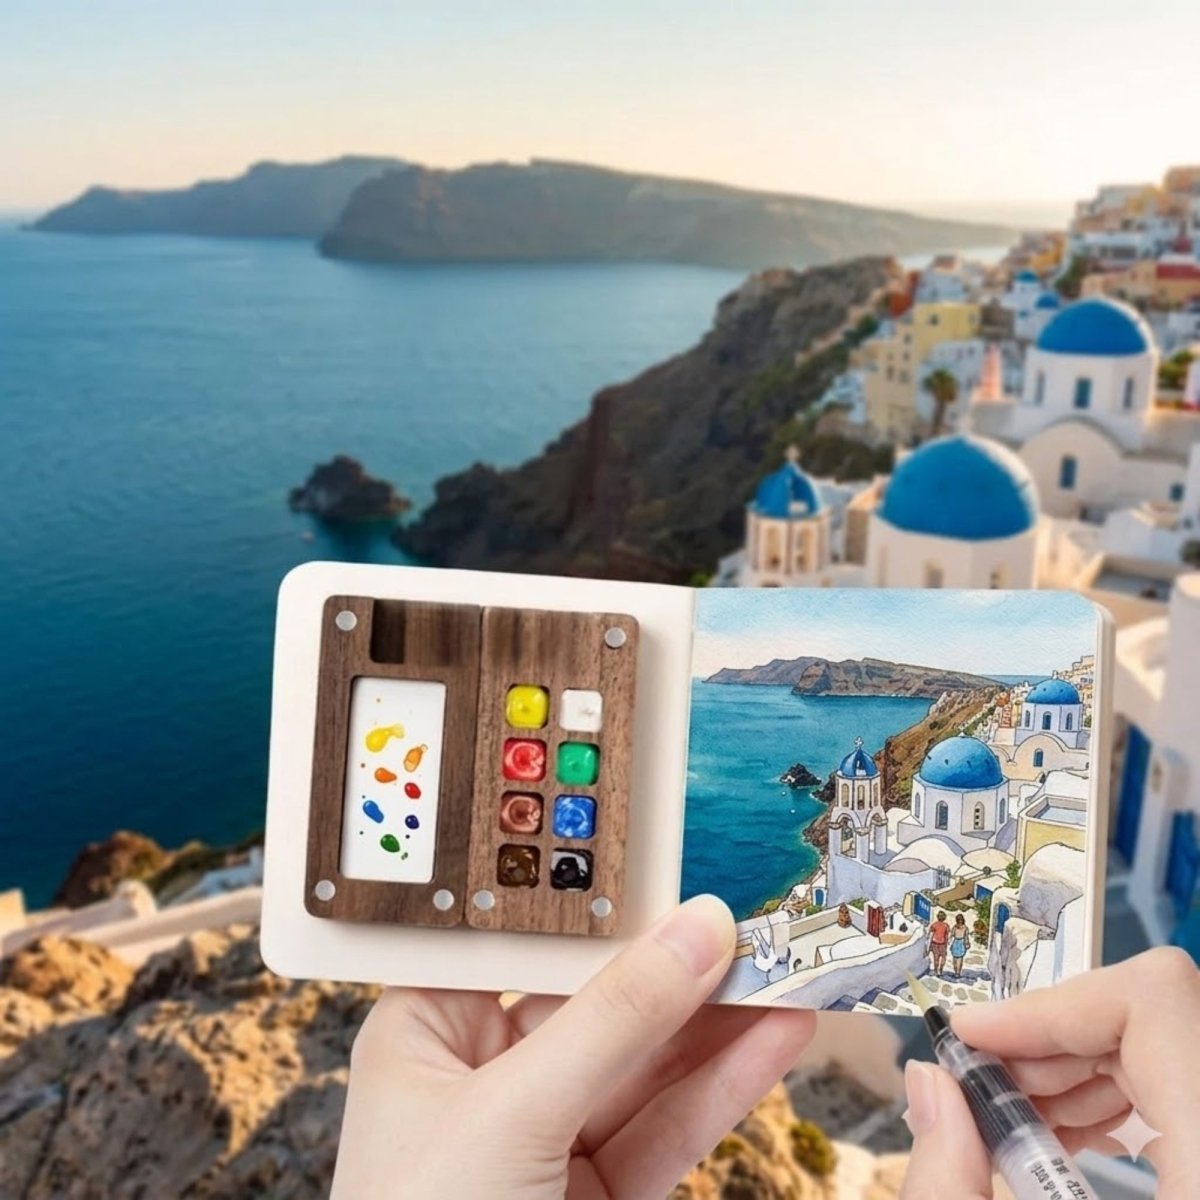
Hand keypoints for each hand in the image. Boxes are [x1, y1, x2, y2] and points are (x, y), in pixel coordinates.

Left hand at [331, 895, 815, 1198]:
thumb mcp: (511, 1116)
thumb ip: (613, 1022)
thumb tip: (697, 929)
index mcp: (429, 1030)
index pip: (532, 945)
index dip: (612, 908)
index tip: (684, 869)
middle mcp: (487, 1074)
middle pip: (601, 1000)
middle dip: (683, 968)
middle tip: (760, 923)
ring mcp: (547, 1136)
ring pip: (648, 1063)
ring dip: (722, 1024)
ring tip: (791, 972)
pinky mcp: (597, 1192)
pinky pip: (668, 1126)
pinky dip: (724, 1087)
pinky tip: (776, 1042)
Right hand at [900, 946, 1199, 1199]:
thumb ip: (956, 1185)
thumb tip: (925, 1081)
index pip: (1155, 1001)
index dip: (1050, 1004)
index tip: (971, 1035)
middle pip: (1152, 1017)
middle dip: (1049, 1039)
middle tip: (977, 1083)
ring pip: (1170, 1044)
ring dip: (1076, 1068)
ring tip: (1012, 1120)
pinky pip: (1187, 1089)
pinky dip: (1116, 1099)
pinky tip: (1065, 1142)